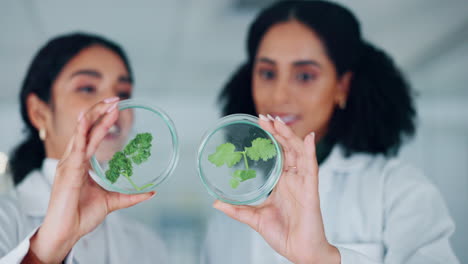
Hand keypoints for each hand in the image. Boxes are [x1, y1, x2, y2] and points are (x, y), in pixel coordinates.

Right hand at [28, 97, 154, 263]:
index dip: (102, 120)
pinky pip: (76, 148)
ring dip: (96, 116)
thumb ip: (131, 196)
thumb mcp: (112, 201)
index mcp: (80, 163)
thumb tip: (152, 192)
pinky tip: (88, 119)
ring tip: (109, 105)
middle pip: (85, 128)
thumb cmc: (82, 216)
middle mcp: (72, 159)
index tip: (116, 107)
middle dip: (100, 111)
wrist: (66, 232)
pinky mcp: (68, 172)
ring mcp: (68, 164)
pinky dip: (83, 132)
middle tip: (116, 99)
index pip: (91, 134)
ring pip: (82, 133)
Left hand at [213, 115, 339, 263]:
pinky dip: (311, 151)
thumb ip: (237, 210)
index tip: (258, 125)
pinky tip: (308, 137)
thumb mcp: (255, 219)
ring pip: (298, 152)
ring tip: (277, 122)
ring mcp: (303, 183)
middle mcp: (293, 179)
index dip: (270, 139)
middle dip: (277, 131)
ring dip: (288, 135)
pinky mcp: (311, 190)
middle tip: (264, 117)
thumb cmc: (283, 234)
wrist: (300, 252)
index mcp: (282, 183)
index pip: (277, 154)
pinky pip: (312, 167)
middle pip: (287, 148)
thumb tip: (216, 202)